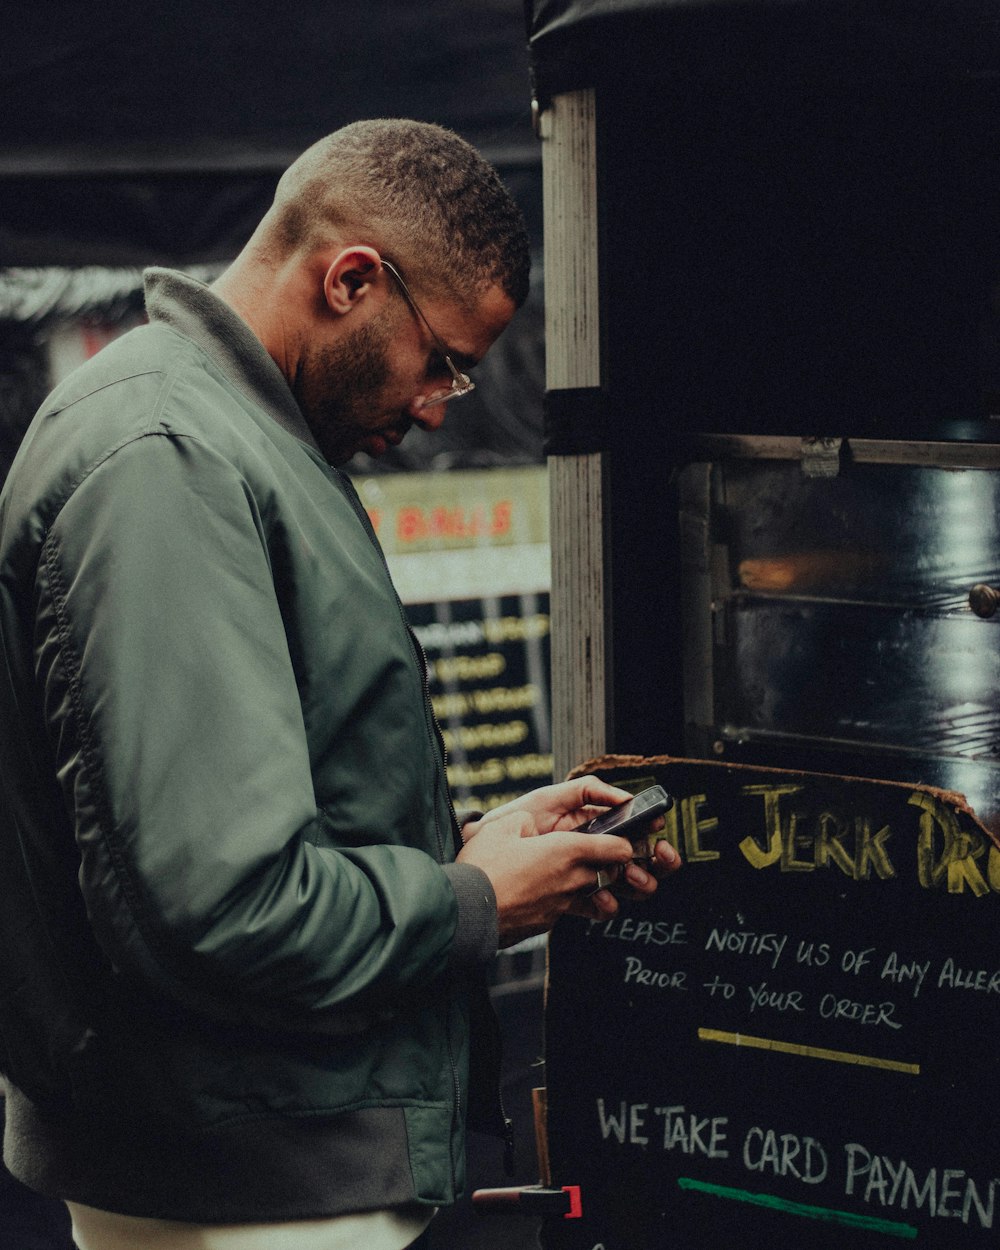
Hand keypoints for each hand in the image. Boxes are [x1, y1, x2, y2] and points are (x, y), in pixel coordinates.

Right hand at [458, 776, 680, 946]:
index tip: (622, 837)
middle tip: (604, 853)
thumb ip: (527, 820)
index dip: (625, 841)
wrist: (464, 912)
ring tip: (579, 874)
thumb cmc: (482, 866)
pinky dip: (568, 899)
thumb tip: (531, 823)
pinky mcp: (549, 922)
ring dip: (594, 885)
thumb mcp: (505, 825)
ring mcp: (562, 904)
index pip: (618, 848)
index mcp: (566, 851)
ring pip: (595, 894)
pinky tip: (549, 890)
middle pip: (612, 873)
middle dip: (614, 864)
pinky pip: (570, 908)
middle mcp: (572, 880)